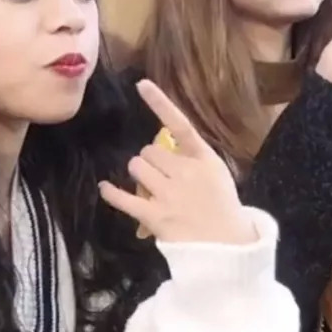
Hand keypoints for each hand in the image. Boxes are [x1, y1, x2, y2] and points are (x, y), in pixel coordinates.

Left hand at [99, 80, 255, 244]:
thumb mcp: (217, 174)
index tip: (141, 84)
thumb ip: (193, 157)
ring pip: (136, 167)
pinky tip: (104, 189)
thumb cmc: (222, 207)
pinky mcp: (153, 215)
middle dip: (151, 160)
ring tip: (151, 188)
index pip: (180, 124)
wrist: (227, 247)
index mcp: (203, 159)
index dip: (159, 103)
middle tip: (161, 176)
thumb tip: (165, 145)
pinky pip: (124, 199)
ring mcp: (168, 194)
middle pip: (149, 150)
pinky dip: (112, 193)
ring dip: (139, 175)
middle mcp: (184, 172)